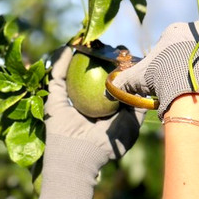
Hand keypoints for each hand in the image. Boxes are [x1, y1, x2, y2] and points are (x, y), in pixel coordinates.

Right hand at [37, 47, 144, 198]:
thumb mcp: (131, 124)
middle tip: (112, 45)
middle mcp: (88, 100)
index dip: (121, 65)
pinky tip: (72, 46)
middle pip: (95, 71)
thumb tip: (144, 84)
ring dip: (83, 53)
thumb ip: (138, 105)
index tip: (128, 54)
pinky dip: (62, 60)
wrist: (80, 158)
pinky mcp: (54, 98)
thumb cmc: (108, 144)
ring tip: (92, 39)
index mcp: (106, 106)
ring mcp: (70, 98)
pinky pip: (57, 75)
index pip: (114, 79)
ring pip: (75, 69)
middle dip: (103, 55)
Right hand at [110, 22, 198, 119]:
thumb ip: (123, 81)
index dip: (172, 66)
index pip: (176, 47)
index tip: (171, 81)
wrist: (190, 86)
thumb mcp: (137, 78)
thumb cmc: (161, 78)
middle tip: (189, 88)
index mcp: (179, 30)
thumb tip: (109, 87)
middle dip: (194, 68)